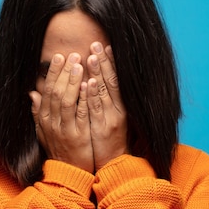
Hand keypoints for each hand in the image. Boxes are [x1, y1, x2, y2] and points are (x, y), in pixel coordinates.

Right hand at [30, 53, 93, 172]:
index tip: (59, 57)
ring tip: (80, 64)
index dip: (53, 73)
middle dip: (64, 72)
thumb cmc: (59, 149)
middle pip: (56, 92)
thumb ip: (38, 112)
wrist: (68, 174)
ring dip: (73, 80)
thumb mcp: (43, 131)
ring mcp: (64, 129)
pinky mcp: (78, 136)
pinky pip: (80, 114)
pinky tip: (89, 84)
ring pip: (66, 100)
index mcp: (44, 119)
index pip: (47, 90)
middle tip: (72, 54)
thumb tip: (32, 93)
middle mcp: (52, 123)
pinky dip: (83, 98)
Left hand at [85, 43, 127, 170]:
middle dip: (104, 62)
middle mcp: (117, 109)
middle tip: (97, 44)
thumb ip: (101, 100)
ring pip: (104, 92)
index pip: (115, 80)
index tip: (106, 46)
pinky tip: (89, 83)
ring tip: (92, 57)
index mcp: (119, 105)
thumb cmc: (108, 139)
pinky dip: (92, 96)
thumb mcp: (107, 117)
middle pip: (111, 81)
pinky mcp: (101, 128)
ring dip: (98, 73)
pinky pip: (95, 110)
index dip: (111, 63)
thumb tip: (94, 81)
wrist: (112, 163)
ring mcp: (109, 118)